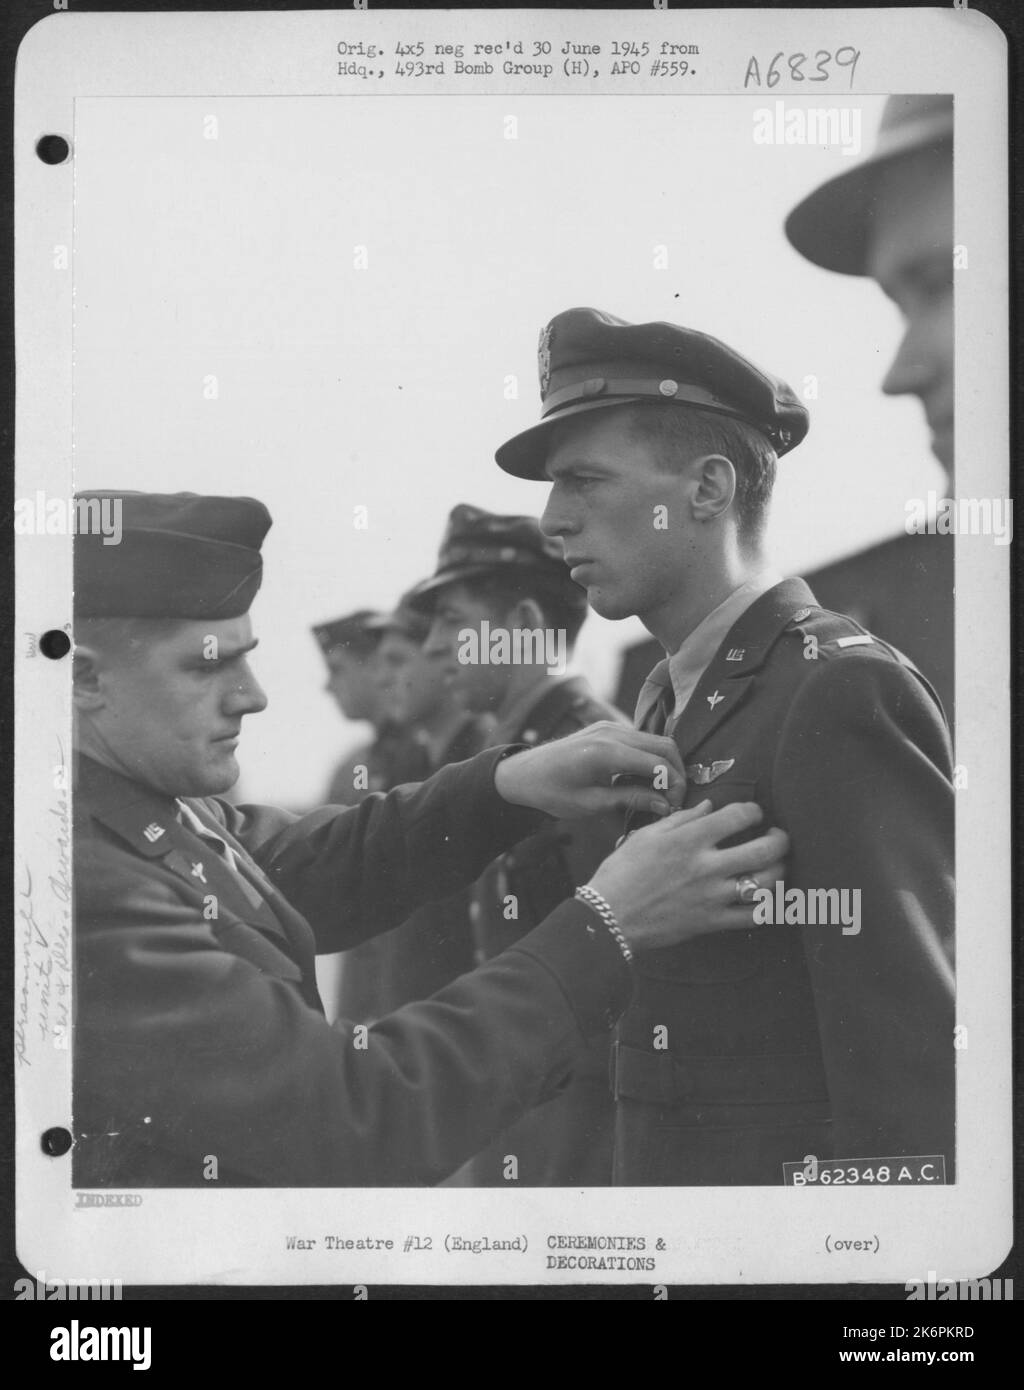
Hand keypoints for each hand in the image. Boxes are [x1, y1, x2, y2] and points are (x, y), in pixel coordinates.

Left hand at [493, 722, 685, 819]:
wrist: (524, 773)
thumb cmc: (552, 792)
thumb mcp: (592, 803)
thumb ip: (630, 799)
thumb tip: (665, 804)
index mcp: (606, 752)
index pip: (658, 763)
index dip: (675, 785)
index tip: (675, 806)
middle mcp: (611, 732)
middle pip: (664, 746)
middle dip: (676, 773)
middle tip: (674, 799)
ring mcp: (610, 727)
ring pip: (656, 741)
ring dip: (665, 765)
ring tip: (660, 793)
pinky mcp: (608, 728)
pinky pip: (641, 739)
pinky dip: (650, 757)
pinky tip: (644, 780)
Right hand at [586, 801, 787, 951]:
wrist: (609, 916)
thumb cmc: (622, 872)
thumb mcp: (646, 836)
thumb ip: (681, 819)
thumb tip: (708, 807)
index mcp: (689, 840)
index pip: (738, 817)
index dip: (754, 811)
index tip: (754, 814)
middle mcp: (706, 866)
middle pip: (764, 850)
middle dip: (781, 840)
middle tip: (779, 836)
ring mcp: (712, 896)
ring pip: (765, 884)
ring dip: (779, 872)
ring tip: (776, 865)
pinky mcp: (711, 922)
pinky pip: (751, 917)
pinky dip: (766, 908)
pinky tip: (767, 898)